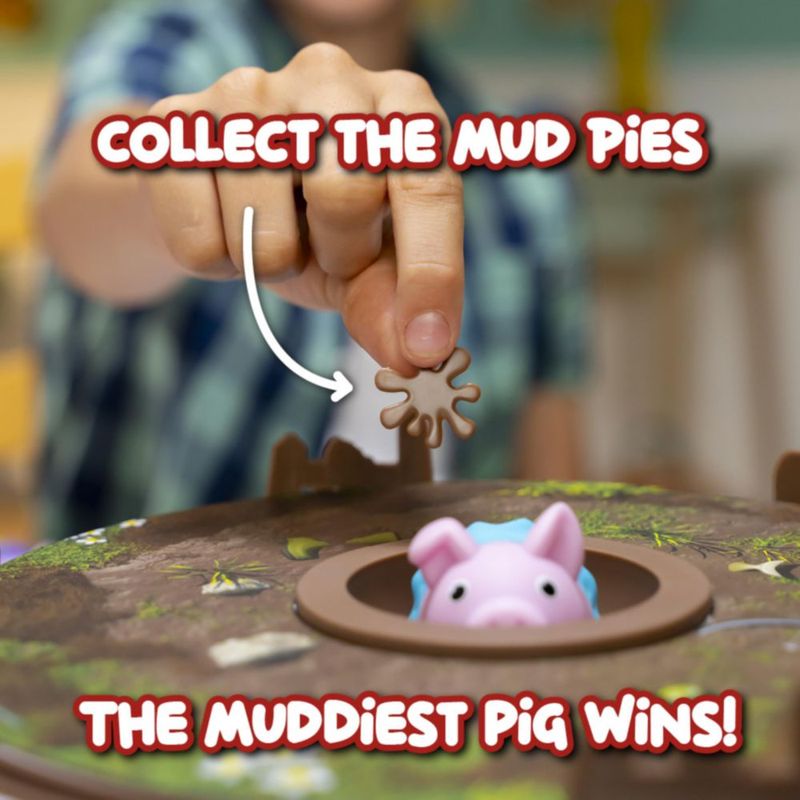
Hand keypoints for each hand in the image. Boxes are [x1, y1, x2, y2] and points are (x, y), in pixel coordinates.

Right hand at [144, 43, 462, 372]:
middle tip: (331, 248)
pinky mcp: (177, 125)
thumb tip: (414, 357)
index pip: (427, 185)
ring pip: (266, 232)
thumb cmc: (321, 223)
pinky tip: (224, 226)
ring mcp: (247, 90)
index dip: (431, 273)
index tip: (426, 347)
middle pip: (345, 195)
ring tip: (276, 231)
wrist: (225, 187)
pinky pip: (199, 244)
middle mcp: (330, 75)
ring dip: (275, 264)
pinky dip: (218, 265)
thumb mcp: (371, 262)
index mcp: (402, 106)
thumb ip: (395, 302)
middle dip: (342, 254)